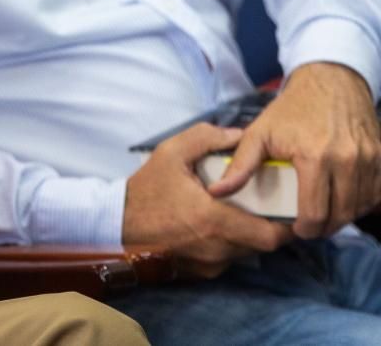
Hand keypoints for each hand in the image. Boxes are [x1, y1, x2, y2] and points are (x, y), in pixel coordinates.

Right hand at [124, 122, 292, 277]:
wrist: (118, 222)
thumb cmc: (147, 187)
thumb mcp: (171, 152)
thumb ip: (207, 137)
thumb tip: (240, 134)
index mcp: (215, 219)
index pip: (271, 235)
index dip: (287, 226)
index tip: (288, 208)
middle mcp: (217, 248)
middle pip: (264, 246)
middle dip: (271, 228)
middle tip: (270, 208)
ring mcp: (210, 263)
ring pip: (247, 253)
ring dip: (250, 235)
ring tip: (244, 213)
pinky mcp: (202, 272)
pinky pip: (229, 259)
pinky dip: (231, 244)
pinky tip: (219, 226)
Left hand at [210, 63, 380, 238]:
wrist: (329, 82)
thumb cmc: (290, 110)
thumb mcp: (259, 133)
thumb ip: (240, 165)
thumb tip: (218, 192)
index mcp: (314, 157)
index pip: (315, 212)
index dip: (306, 229)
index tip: (297, 230)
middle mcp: (346, 160)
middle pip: (341, 214)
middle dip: (325, 227)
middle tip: (311, 227)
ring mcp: (368, 158)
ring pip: (361, 206)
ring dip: (345, 217)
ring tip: (327, 216)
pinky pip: (378, 192)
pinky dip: (364, 203)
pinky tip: (347, 202)